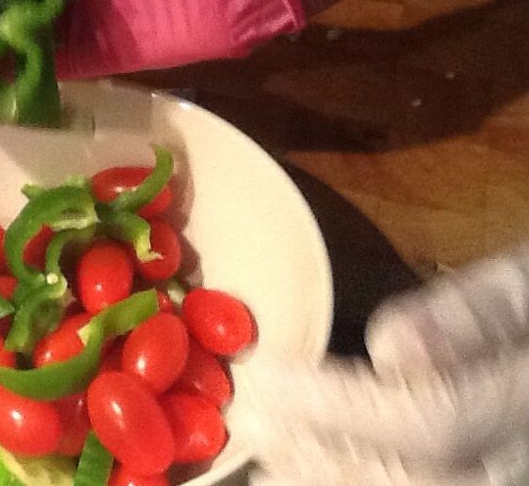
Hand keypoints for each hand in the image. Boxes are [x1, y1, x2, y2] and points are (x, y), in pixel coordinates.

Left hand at [238, 240, 528, 485]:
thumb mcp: (525, 289)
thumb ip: (471, 316)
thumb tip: (390, 348)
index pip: (434, 417)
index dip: (339, 406)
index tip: (265, 375)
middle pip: (422, 483)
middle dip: (324, 459)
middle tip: (253, 425)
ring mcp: (514, 481)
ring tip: (270, 466)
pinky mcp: (493, 483)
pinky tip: (309, 480)